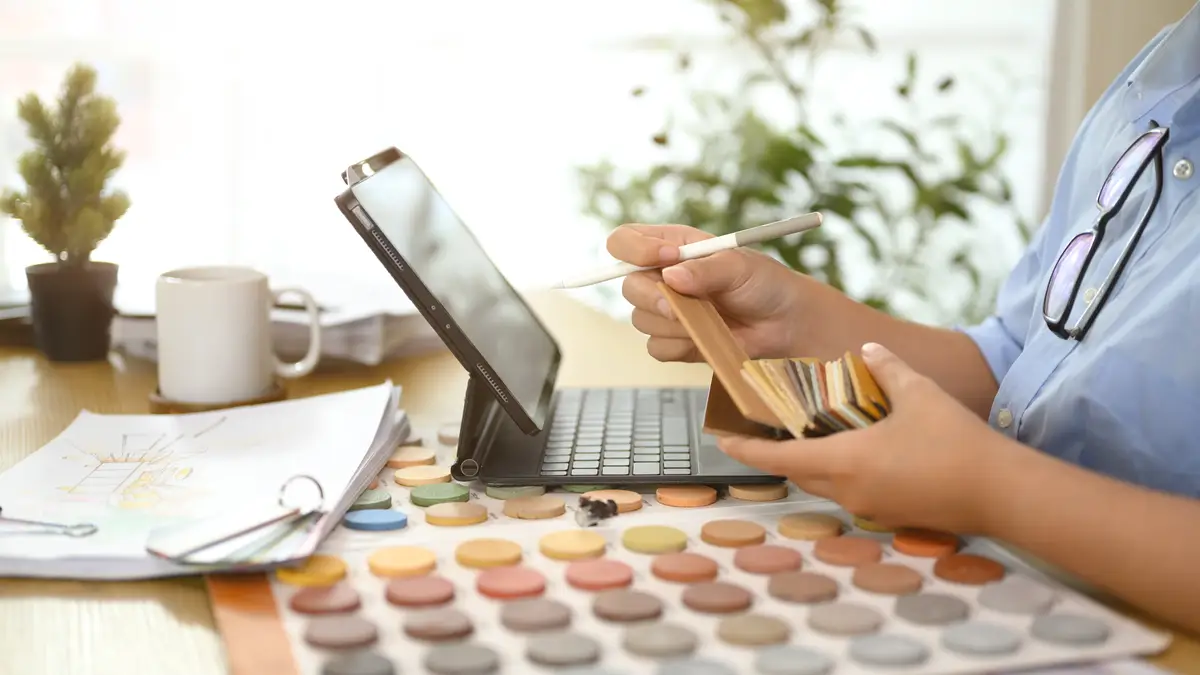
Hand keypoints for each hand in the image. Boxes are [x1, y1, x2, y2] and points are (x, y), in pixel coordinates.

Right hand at [606, 223, 809, 361]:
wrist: (785, 323)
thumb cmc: (764, 283)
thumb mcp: (739, 266)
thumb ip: (705, 269)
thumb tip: (672, 276)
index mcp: (671, 247)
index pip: (625, 241)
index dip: (634, 250)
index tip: (665, 259)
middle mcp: (662, 277)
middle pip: (627, 285)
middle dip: (652, 297)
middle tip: (680, 304)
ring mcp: (665, 311)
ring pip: (640, 319)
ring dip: (674, 324)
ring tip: (711, 319)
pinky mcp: (674, 340)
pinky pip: (656, 347)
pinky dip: (679, 346)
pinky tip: (705, 337)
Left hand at [717, 342, 1026, 533]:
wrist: (1002, 493)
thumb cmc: (956, 441)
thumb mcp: (918, 393)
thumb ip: (887, 368)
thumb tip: (867, 348)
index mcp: (844, 462)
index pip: (778, 459)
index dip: (745, 450)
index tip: (721, 440)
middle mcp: (848, 490)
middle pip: (798, 472)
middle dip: (779, 453)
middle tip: (767, 427)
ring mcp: (870, 507)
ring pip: (825, 484)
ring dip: (813, 462)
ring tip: (810, 432)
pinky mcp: (891, 514)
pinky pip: (852, 492)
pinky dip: (842, 472)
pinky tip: (858, 450)